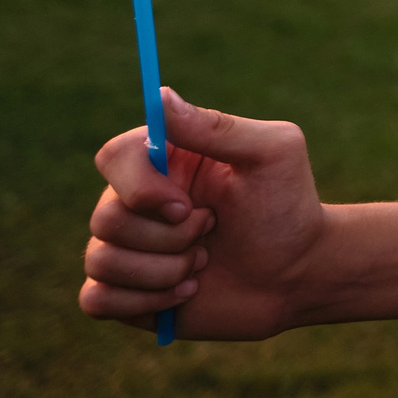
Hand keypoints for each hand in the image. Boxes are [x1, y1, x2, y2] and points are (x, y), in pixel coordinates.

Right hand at [79, 88, 327, 339]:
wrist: (300, 273)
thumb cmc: (289, 207)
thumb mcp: (271, 155)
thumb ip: (215, 128)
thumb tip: (159, 95)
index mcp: (165, 161)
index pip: (113, 157)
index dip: (139, 186)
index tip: (184, 206)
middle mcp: (138, 201)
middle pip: (105, 217)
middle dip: (168, 237)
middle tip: (213, 230)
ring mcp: (129, 248)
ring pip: (102, 261)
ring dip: (164, 271)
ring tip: (205, 264)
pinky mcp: (128, 293)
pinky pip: (97, 299)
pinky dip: (145, 302)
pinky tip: (187, 293)